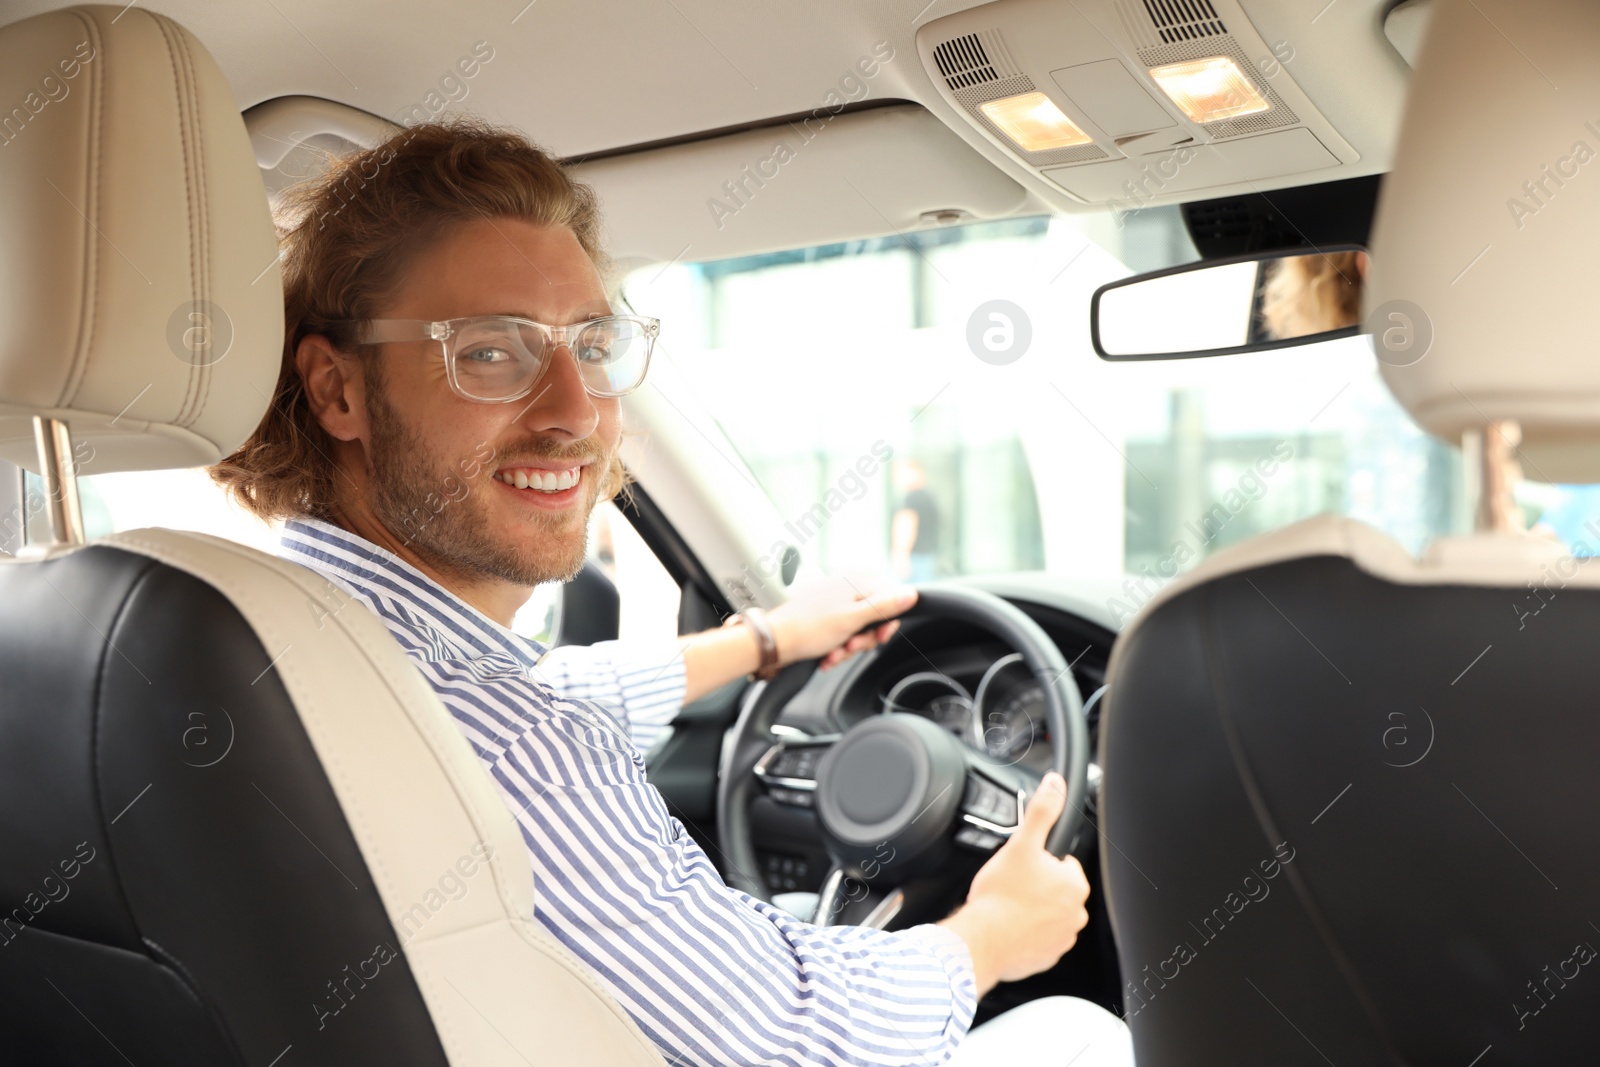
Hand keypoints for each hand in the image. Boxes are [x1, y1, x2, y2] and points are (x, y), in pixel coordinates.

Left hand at [765, 581, 916, 670]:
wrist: (774, 641)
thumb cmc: (808, 628)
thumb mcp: (853, 619)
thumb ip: (884, 606)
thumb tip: (911, 593)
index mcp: (854, 581)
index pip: (890, 599)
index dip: (887, 623)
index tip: (880, 638)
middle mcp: (845, 587)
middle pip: (874, 617)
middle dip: (864, 639)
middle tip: (850, 646)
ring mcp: (834, 602)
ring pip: (858, 629)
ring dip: (849, 647)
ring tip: (834, 654)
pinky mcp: (824, 617)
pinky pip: (842, 633)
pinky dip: (838, 647)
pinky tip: (828, 656)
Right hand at [939, 772, 1089, 994]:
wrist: (983, 941)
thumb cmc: (1000, 896)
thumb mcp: (1021, 843)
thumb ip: (1042, 811)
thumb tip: (1055, 785)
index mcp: (1073, 885)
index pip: (1063, 864)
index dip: (1039, 861)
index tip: (1021, 867)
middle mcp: (1075, 914)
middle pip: (1055, 889)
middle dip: (1036, 886)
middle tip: (1011, 885)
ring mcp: (1062, 938)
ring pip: (1047, 914)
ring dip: (1032, 910)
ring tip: (1008, 906)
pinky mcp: (1047, 957)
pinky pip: (1039, 939)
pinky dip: (1026, 934)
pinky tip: (1008, 926)